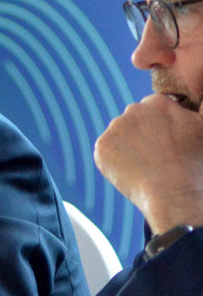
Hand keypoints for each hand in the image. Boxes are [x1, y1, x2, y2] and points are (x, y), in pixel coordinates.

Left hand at [94, 95, 202, 232]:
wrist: (174, 193)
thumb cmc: (195, 164)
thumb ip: (198, 109)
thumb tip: (188, 103)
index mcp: (158, 102)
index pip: (153, 110)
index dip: (160, 128)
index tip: (166, 144)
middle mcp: (133, 110)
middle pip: (134, 121)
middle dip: (143, 134)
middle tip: (156, 157)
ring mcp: (115, 128)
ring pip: (120, 136)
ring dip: (128, 147)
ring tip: (147, 167)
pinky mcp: (102, 146)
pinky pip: (107, 152)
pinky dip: (116, 161)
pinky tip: (133, 172)